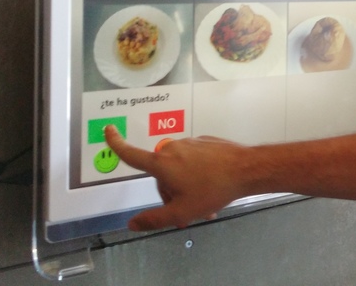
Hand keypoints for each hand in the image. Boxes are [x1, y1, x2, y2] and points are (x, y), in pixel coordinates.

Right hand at [104, 125, 247, 230]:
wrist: (247, 169)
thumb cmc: (213, 189)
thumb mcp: (181, 212)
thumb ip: (154, 219)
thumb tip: (132, 223)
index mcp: (161, 163)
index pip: (131, 154)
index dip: (116, 144)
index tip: (108, 131)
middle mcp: (173, 148)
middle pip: (161, 174)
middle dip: (170, 192)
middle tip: (187, 211)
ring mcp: (192, 143)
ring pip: (180, 168)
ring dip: (187, 186)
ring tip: (205, 204)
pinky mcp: (208, 143)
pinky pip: (196, 161)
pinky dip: (200, 175)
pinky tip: (214, 188)